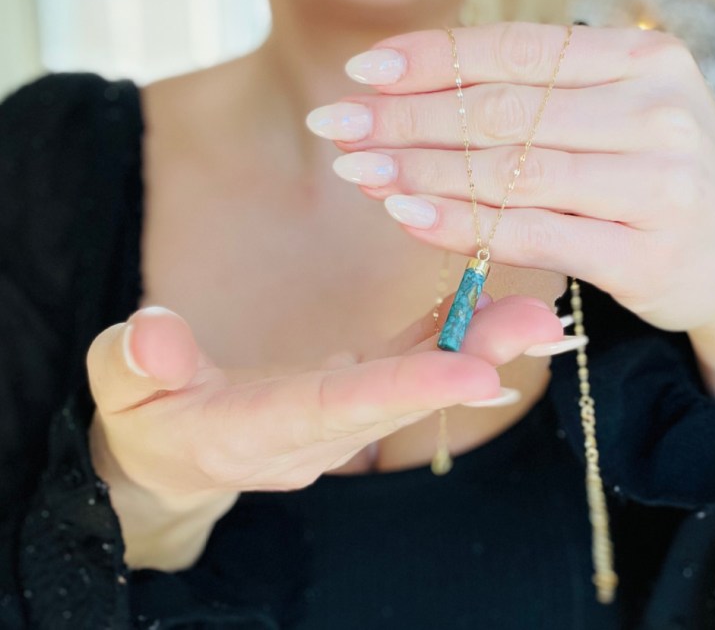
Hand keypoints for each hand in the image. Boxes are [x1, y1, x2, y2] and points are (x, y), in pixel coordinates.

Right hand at [87, 297, 561, 568]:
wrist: (179, 456)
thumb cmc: (146, 419)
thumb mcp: (122, 395)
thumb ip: (133, 369)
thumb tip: (153, 334)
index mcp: (256, 433)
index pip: (336, 408)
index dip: (404, 388)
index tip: (475, 371)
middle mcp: (316, 435)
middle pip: (402, 396)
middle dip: (472, 361)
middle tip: (541, 327)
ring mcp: (342, 419)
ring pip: (418, 379)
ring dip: (481, 347)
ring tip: (542, 317)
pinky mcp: (353, 394)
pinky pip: (408, 362)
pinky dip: (452, 336)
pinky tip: (496, 308)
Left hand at [307, 22, 714, 403]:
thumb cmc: (664, 173)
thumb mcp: (625, 111)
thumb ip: (548, 95)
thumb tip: (426, 88)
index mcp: (646, 60)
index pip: (519, 50)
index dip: (433, 59)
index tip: (364, 71)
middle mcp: (657, 112)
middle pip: (506, 110)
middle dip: (408, 119)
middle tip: (340, 125)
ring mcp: (657, 186)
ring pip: (512, 172)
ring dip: (422, 172)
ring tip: (358, 171)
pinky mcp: (646, 256)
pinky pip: (533, 235)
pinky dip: (462, 225)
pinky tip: (407, 216)